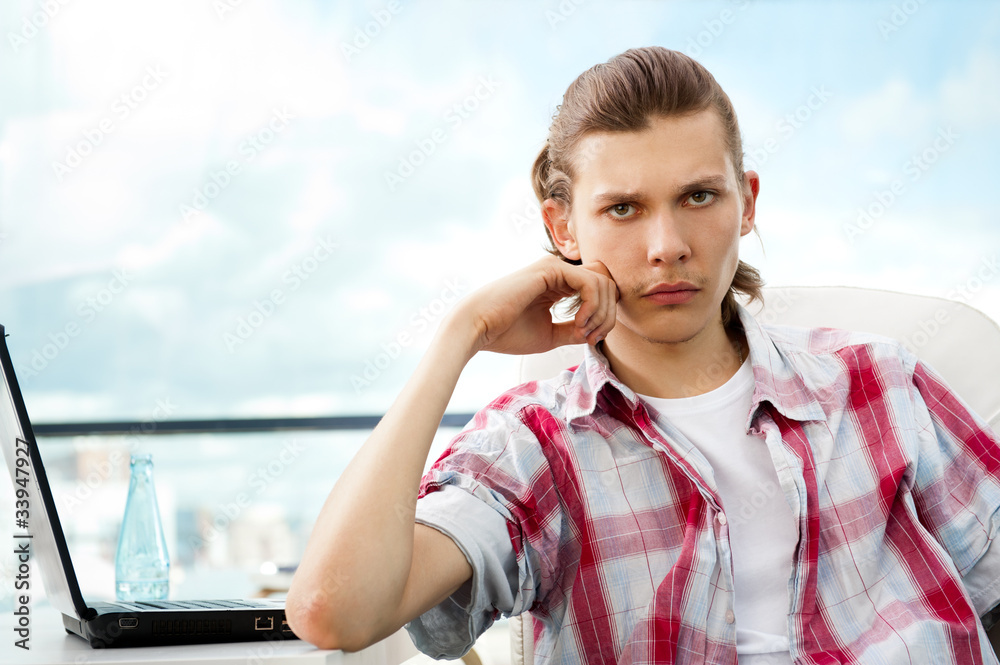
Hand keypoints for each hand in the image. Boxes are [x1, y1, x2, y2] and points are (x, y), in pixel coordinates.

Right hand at [452, 256, 618, 356]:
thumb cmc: (506, 333)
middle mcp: (559, 271)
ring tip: (584, 332)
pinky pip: (590, 282)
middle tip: (593, 337)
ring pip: (602, 280)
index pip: (599, 290)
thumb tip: (597, 333)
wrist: (478, 329)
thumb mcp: (550, 335)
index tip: (591, 340)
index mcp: (558, 284)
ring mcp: (555, 267)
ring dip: (601, 312)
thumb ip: (575, 331)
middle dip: (608, 313)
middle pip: (606, 282)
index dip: (604, 316)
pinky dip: (592, 305)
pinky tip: (579, 323)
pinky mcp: (551, 269)